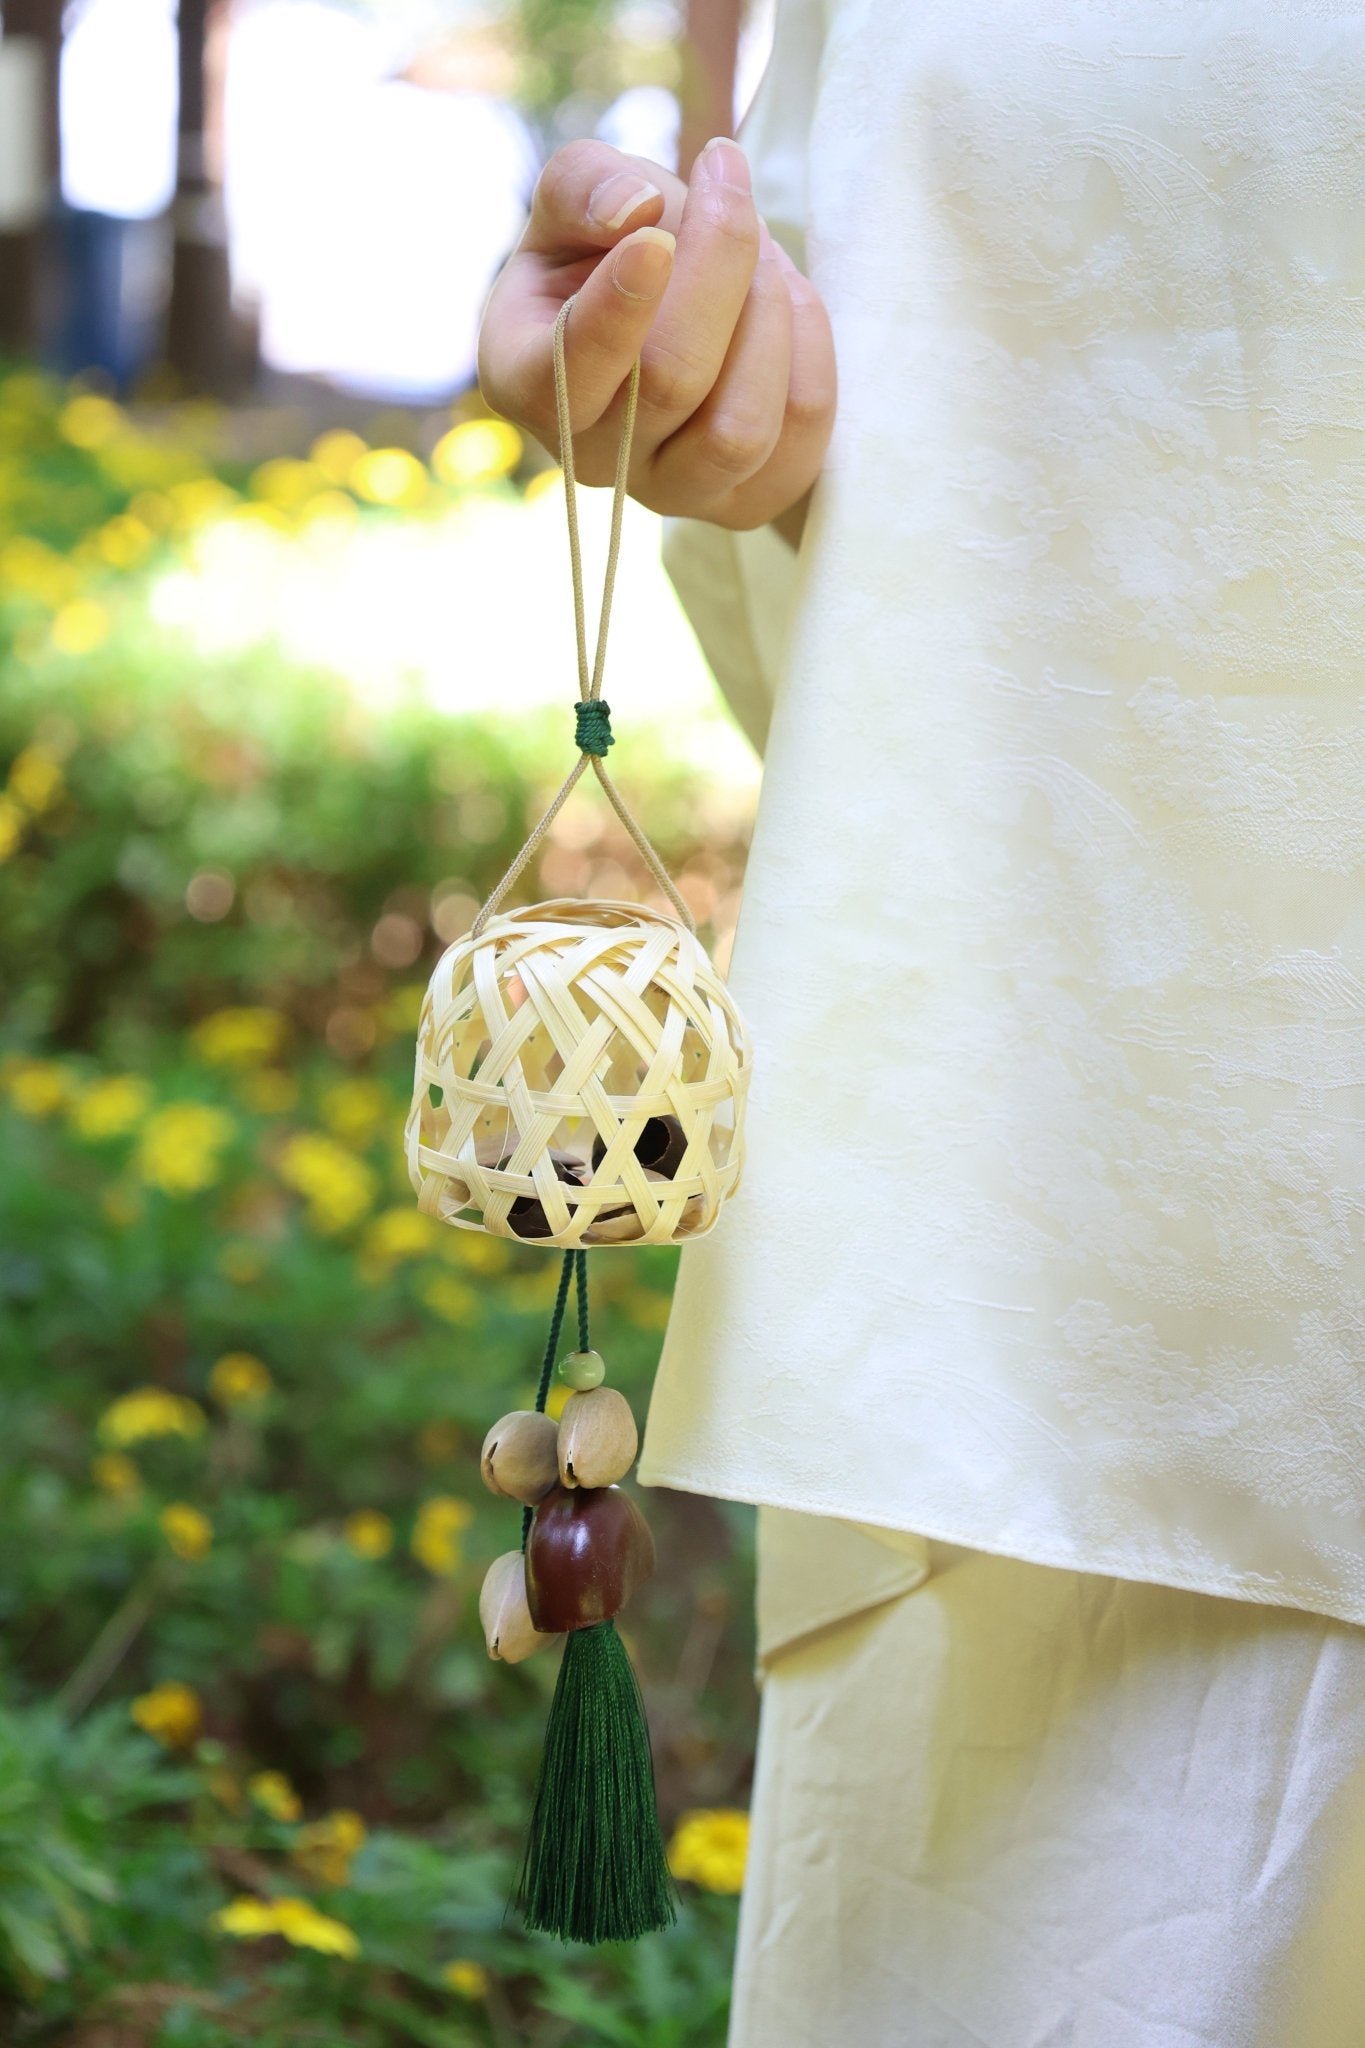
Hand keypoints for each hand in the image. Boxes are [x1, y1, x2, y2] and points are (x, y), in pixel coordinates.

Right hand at [477, 137, 835, 533]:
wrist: (667, 312)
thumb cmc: (609, 250)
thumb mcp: (575, 197)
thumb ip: (585, 185)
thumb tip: (634, 210)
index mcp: (523, 382)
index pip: (565, 373)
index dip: (616, 311)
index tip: (654, 237)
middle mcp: (590, 461)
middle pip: (669, 380)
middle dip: (718, 262)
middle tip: (726, 183)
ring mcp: (672, 493)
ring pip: (740, 426)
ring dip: (768, 311)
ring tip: (758, 255)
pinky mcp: (746, 500)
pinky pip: (801, 425)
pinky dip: (809, 342)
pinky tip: (784, 303)